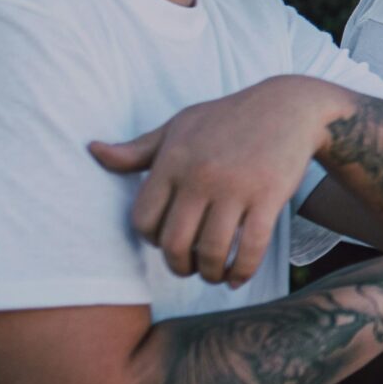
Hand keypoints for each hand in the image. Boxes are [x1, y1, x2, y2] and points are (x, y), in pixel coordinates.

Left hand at [95, 76, 352, 284]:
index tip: (168, 243)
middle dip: (179, 266)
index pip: (144, 221)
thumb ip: (137, 149)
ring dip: (210, 274)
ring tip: (214, 274)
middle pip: (174, 244)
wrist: (289, 106)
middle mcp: (200, 175)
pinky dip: (241, 271)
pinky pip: (250, 248)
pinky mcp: (268, 196)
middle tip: (189, 268)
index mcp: (173, 160)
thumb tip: (93, 150)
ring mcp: (236, 187)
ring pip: (210, 252)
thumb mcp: (179, 126)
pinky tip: (237, 277)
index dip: (152, 241)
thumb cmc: (227, 118)